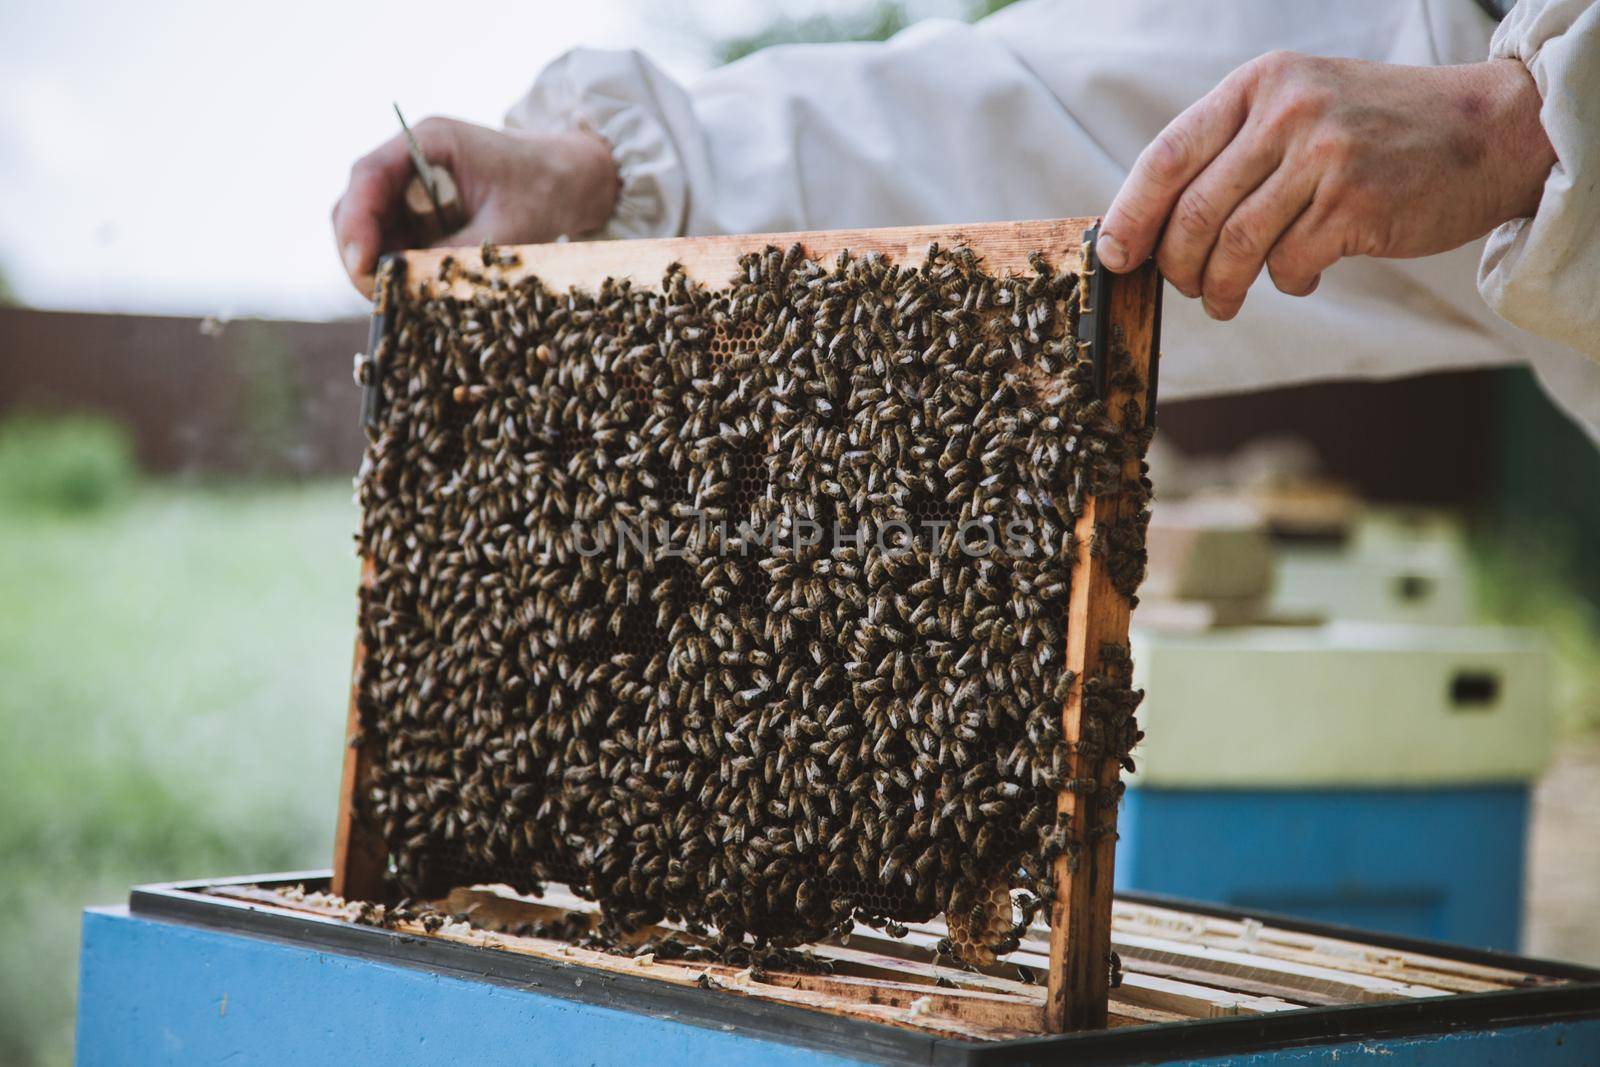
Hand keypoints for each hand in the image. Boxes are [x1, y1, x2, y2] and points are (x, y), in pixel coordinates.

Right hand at [332, 117, 618, 296]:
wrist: (575, 178)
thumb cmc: (548, 188)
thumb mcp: (509, 226)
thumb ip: (459, 253)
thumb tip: (411, 286)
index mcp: (430, 141)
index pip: (369, 175)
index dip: (358, 221)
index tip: (363, 263)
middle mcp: (411, 158)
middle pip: (357, 203)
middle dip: (360, 250)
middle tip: (378, 294)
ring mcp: (414, 185)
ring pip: (370, 226)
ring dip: (375, 263)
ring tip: (395, 298)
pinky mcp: (423, 211)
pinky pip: (394, 240)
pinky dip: (396, 267)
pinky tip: (411, 291)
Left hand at [1098, 52, 1554, 318]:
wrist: (1486, 130)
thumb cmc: (1374, 131)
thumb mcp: (1299, 107)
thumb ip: (1232, 149)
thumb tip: (1152, 224)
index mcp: (1260, 86)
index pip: (1167, 155)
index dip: (1132, 213)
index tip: (1114, 255)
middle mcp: (1288, 113)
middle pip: (1194, 213)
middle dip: (1178, 265)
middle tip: (1185, 285)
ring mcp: (1324, 157)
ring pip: (1235, 247)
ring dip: (1221, 288)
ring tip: (1225, 300)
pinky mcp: (1357, 205)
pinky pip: (1289, 264)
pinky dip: (1286, 281)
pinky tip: (1303, 274)